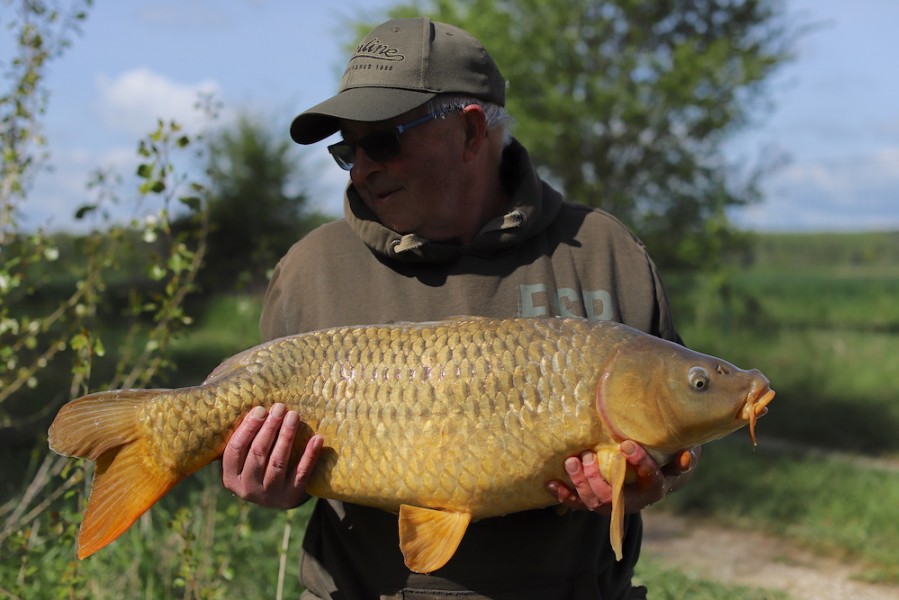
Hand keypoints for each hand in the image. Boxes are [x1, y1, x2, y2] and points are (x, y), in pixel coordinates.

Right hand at [221, 403, 323, 508]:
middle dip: (269, 427)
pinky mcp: (292, 497)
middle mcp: (248, 489)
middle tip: (280, 407)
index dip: (248, 428)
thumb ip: (244, 437)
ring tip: (294, 415)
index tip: (260, 409)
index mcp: (231, 477)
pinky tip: (317, 438)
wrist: (281, 498)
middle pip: (258, 453)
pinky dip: (309, 455)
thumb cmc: (259, 467)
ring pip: (278, 461)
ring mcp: (270, 495)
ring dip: (287, 436)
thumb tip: (252, 405)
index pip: (235, 449)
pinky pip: (302, 473)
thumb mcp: (245, 458)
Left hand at [546, 441, 701, 513]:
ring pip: (595, 501)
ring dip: (580, 483)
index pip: (651, 480)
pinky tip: (550, 483)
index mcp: (656, 488)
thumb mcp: (678, 454)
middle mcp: (634, 501)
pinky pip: (579, 504)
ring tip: (572, 461)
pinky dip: (564, 495)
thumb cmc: (666, 457)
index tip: (626, 444)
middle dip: (598, 477)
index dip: (640, 464)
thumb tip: (688, 454)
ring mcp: (613, 504)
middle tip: (588, 454)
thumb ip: (683, 455)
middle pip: (615, 496)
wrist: (652, 475)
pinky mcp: (597, 502)